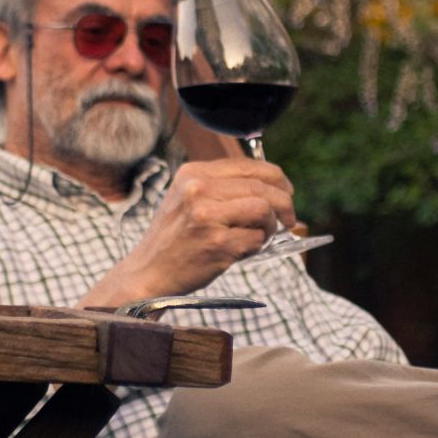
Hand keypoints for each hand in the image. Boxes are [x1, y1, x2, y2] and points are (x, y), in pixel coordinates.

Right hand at [79, 158, 296, 307]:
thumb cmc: (173, 238)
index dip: (276, 178)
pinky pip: (256, 239)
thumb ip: (221, 187)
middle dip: (284, 203)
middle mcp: (198, 189)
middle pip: (262, 186)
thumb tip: (271, 185)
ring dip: (270, 226)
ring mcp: (207, 216)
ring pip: (264, 209)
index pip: (249, 166)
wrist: (148, 272)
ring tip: (260, 236)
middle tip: (289, 218)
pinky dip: (257, 246)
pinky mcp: (216, 243)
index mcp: (193, 173)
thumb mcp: (187, 198)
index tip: (286, 191)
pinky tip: (242, 250)